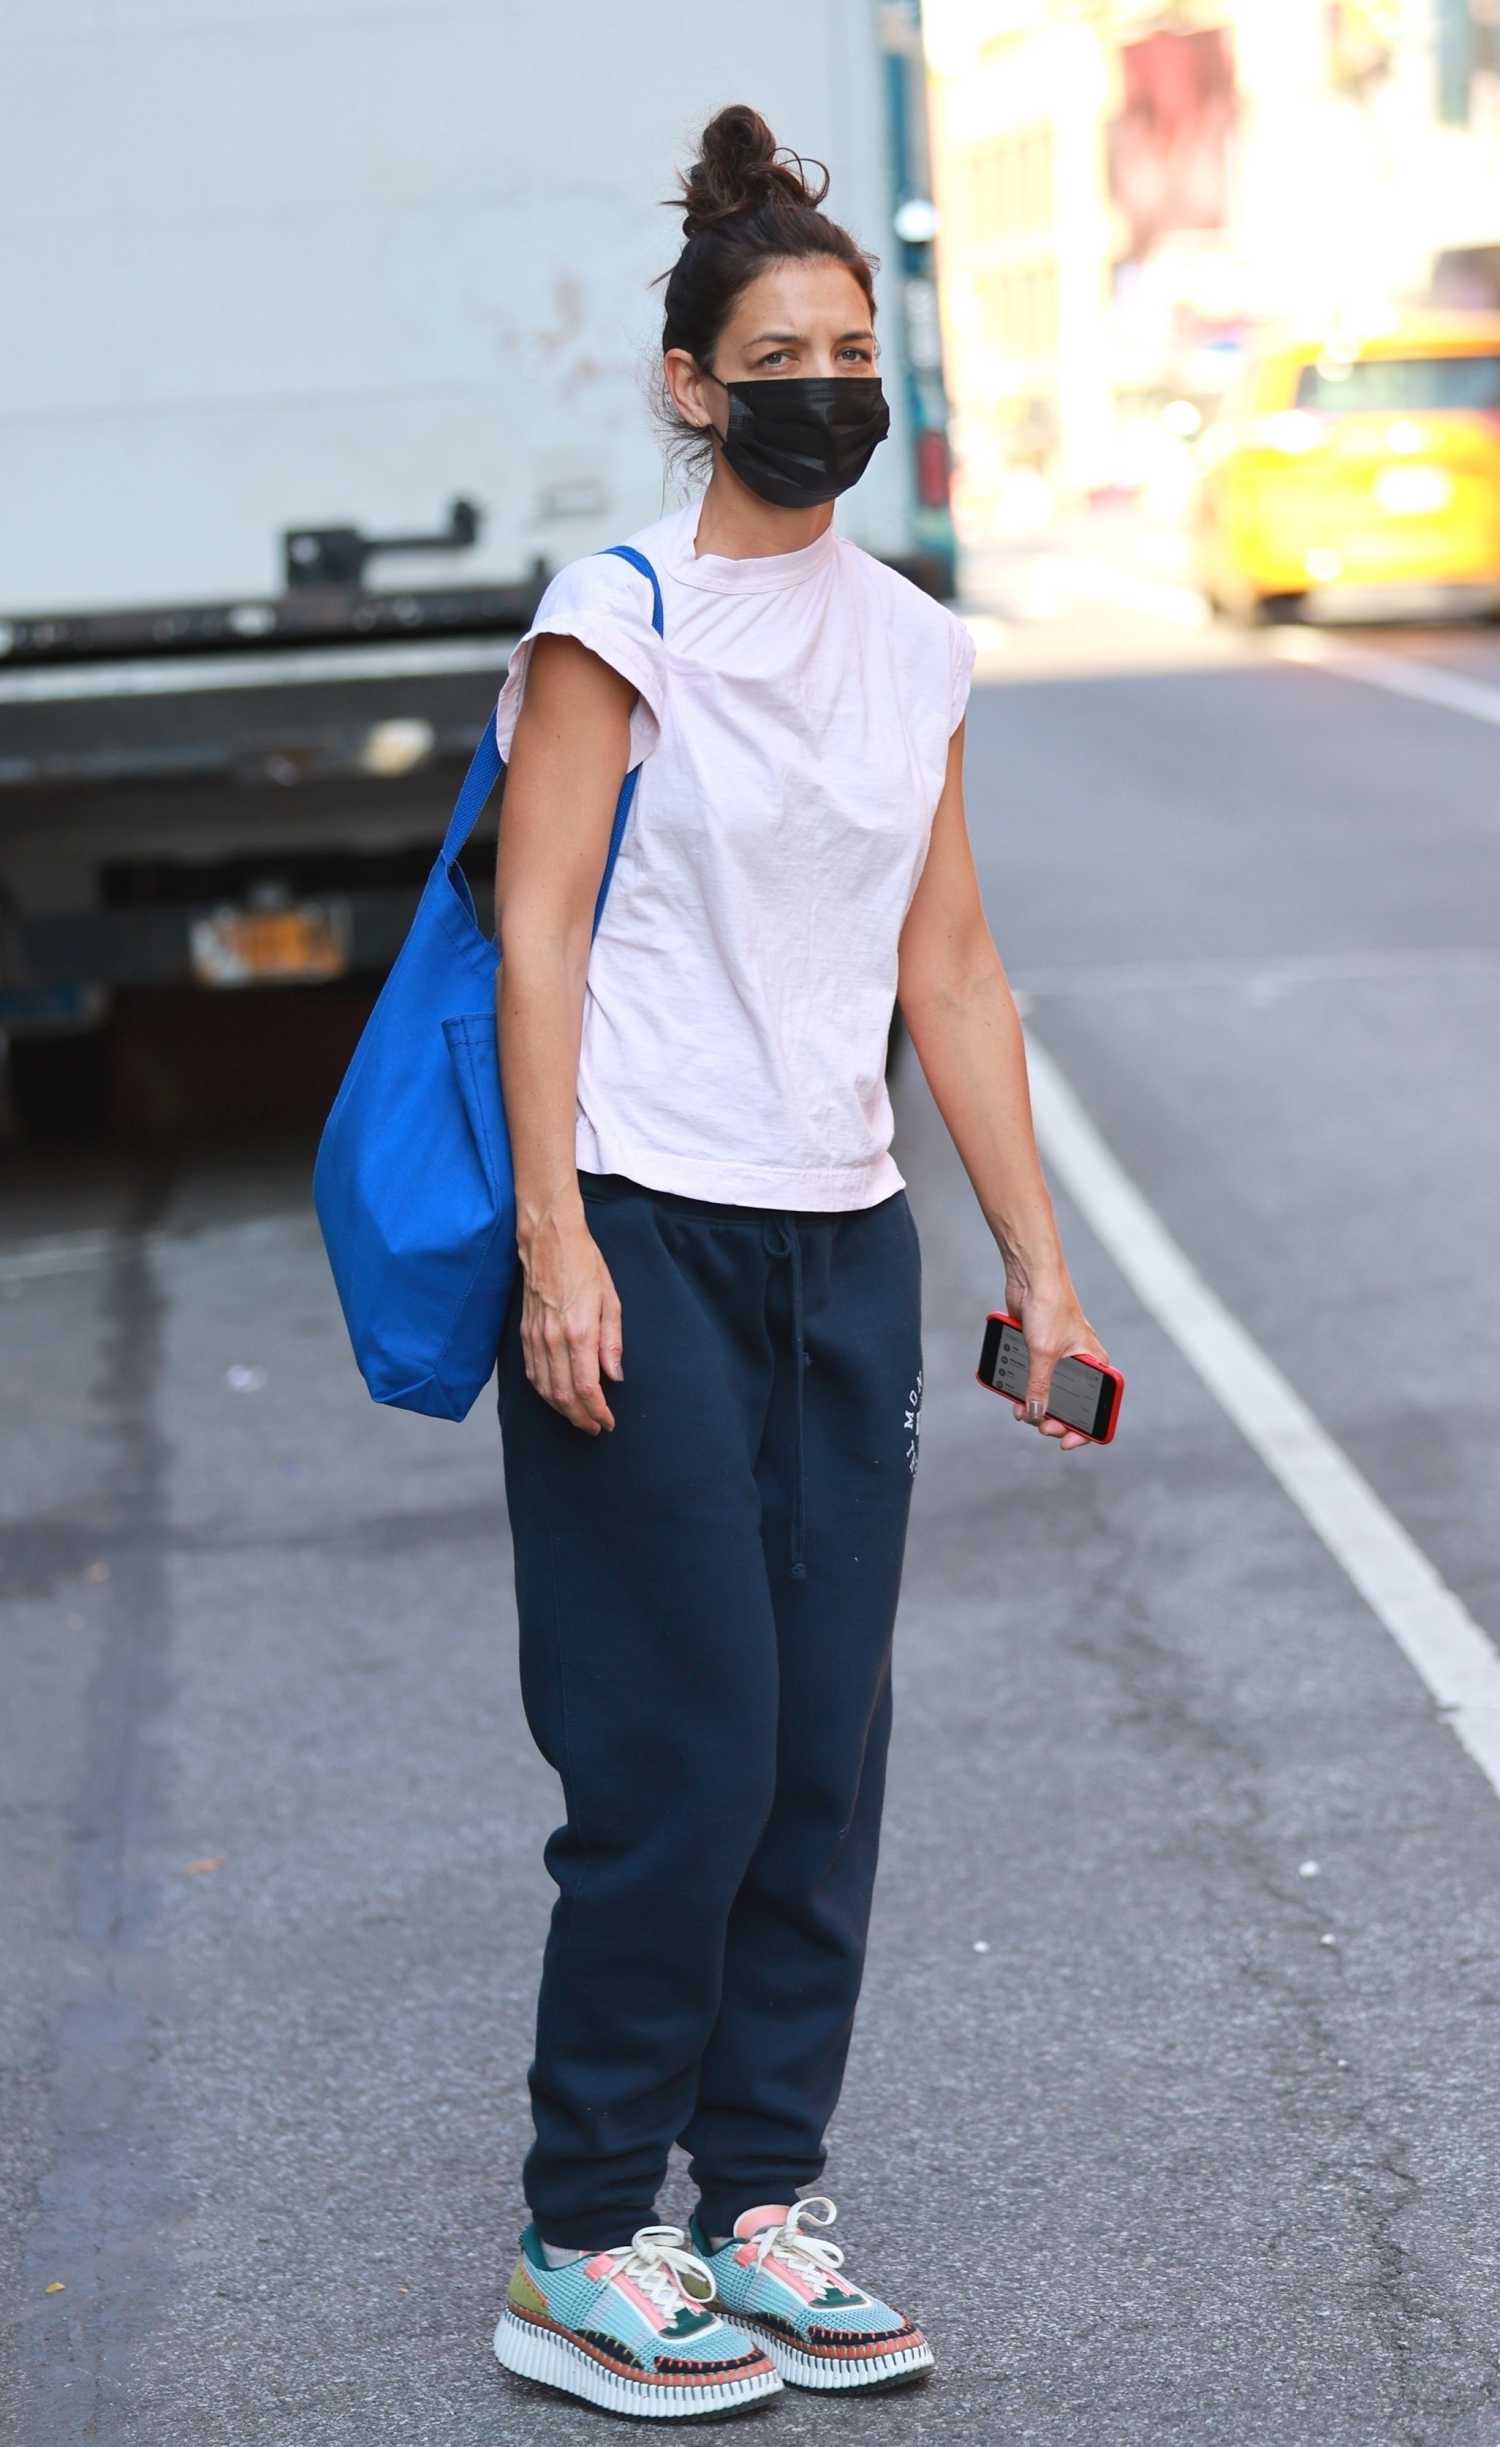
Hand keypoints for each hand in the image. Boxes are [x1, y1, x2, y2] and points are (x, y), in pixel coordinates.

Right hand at [518, 1206, 623, 1433]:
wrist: (549, 1240)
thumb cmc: (584, 1265)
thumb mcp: (611, 1300)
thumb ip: (612, 1341)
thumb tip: (614, 1376)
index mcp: (579, 1332)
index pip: (586, 1388)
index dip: (597, 1411)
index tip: (608, 1422)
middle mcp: (553, 1340)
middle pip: (563, 1395)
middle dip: (580, 1418)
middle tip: (595, 1427)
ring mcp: (535, 1338)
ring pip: (544, 1389)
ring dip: (562, 1410)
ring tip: (579, 1418)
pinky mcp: (524, 1333)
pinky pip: (531, 1373)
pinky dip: (544, 1392)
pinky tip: (556, 1397)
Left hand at [1005, 1275, 1108, 1452]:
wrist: (1031, 1275)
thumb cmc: (1050, 1307)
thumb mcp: (1044, 1353)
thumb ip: (1039, 1387)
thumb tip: (1035, 1415)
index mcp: (1095, 1362)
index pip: (1101, 1404)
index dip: (1086, 1429)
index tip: (1065, 1442)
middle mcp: (1081, 1362)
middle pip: (1072, 1403)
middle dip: (1054, 1418)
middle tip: (1037, 1426)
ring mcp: (1059, 1356)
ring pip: (1050, 1392)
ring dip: (1035, 1405)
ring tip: (1019, 1411)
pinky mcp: (1039, 1349)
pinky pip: (1033, 1377)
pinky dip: (1024, 1388)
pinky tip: (1011, 1394)